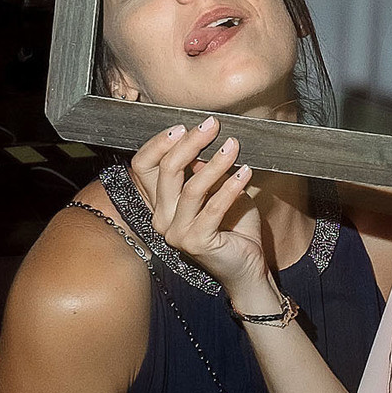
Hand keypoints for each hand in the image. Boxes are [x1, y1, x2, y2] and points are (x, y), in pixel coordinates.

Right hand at [129, 118, 268, 296]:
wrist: (247, 266)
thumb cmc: (233, 226)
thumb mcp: (216, 190)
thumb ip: (204, 170)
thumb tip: (202, 140)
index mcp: (159, 204)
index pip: (144, 167)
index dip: (159, 143)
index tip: (184, 126)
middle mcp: (161, 218)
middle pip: (167, 171)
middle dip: (191, 143)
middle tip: (212, 126)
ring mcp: (176, 233)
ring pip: (191, 188)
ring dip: (216, 163)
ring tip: (234, 146)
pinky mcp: (196, 242)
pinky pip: (213, 207)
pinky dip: (231, 187)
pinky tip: (246, 173)